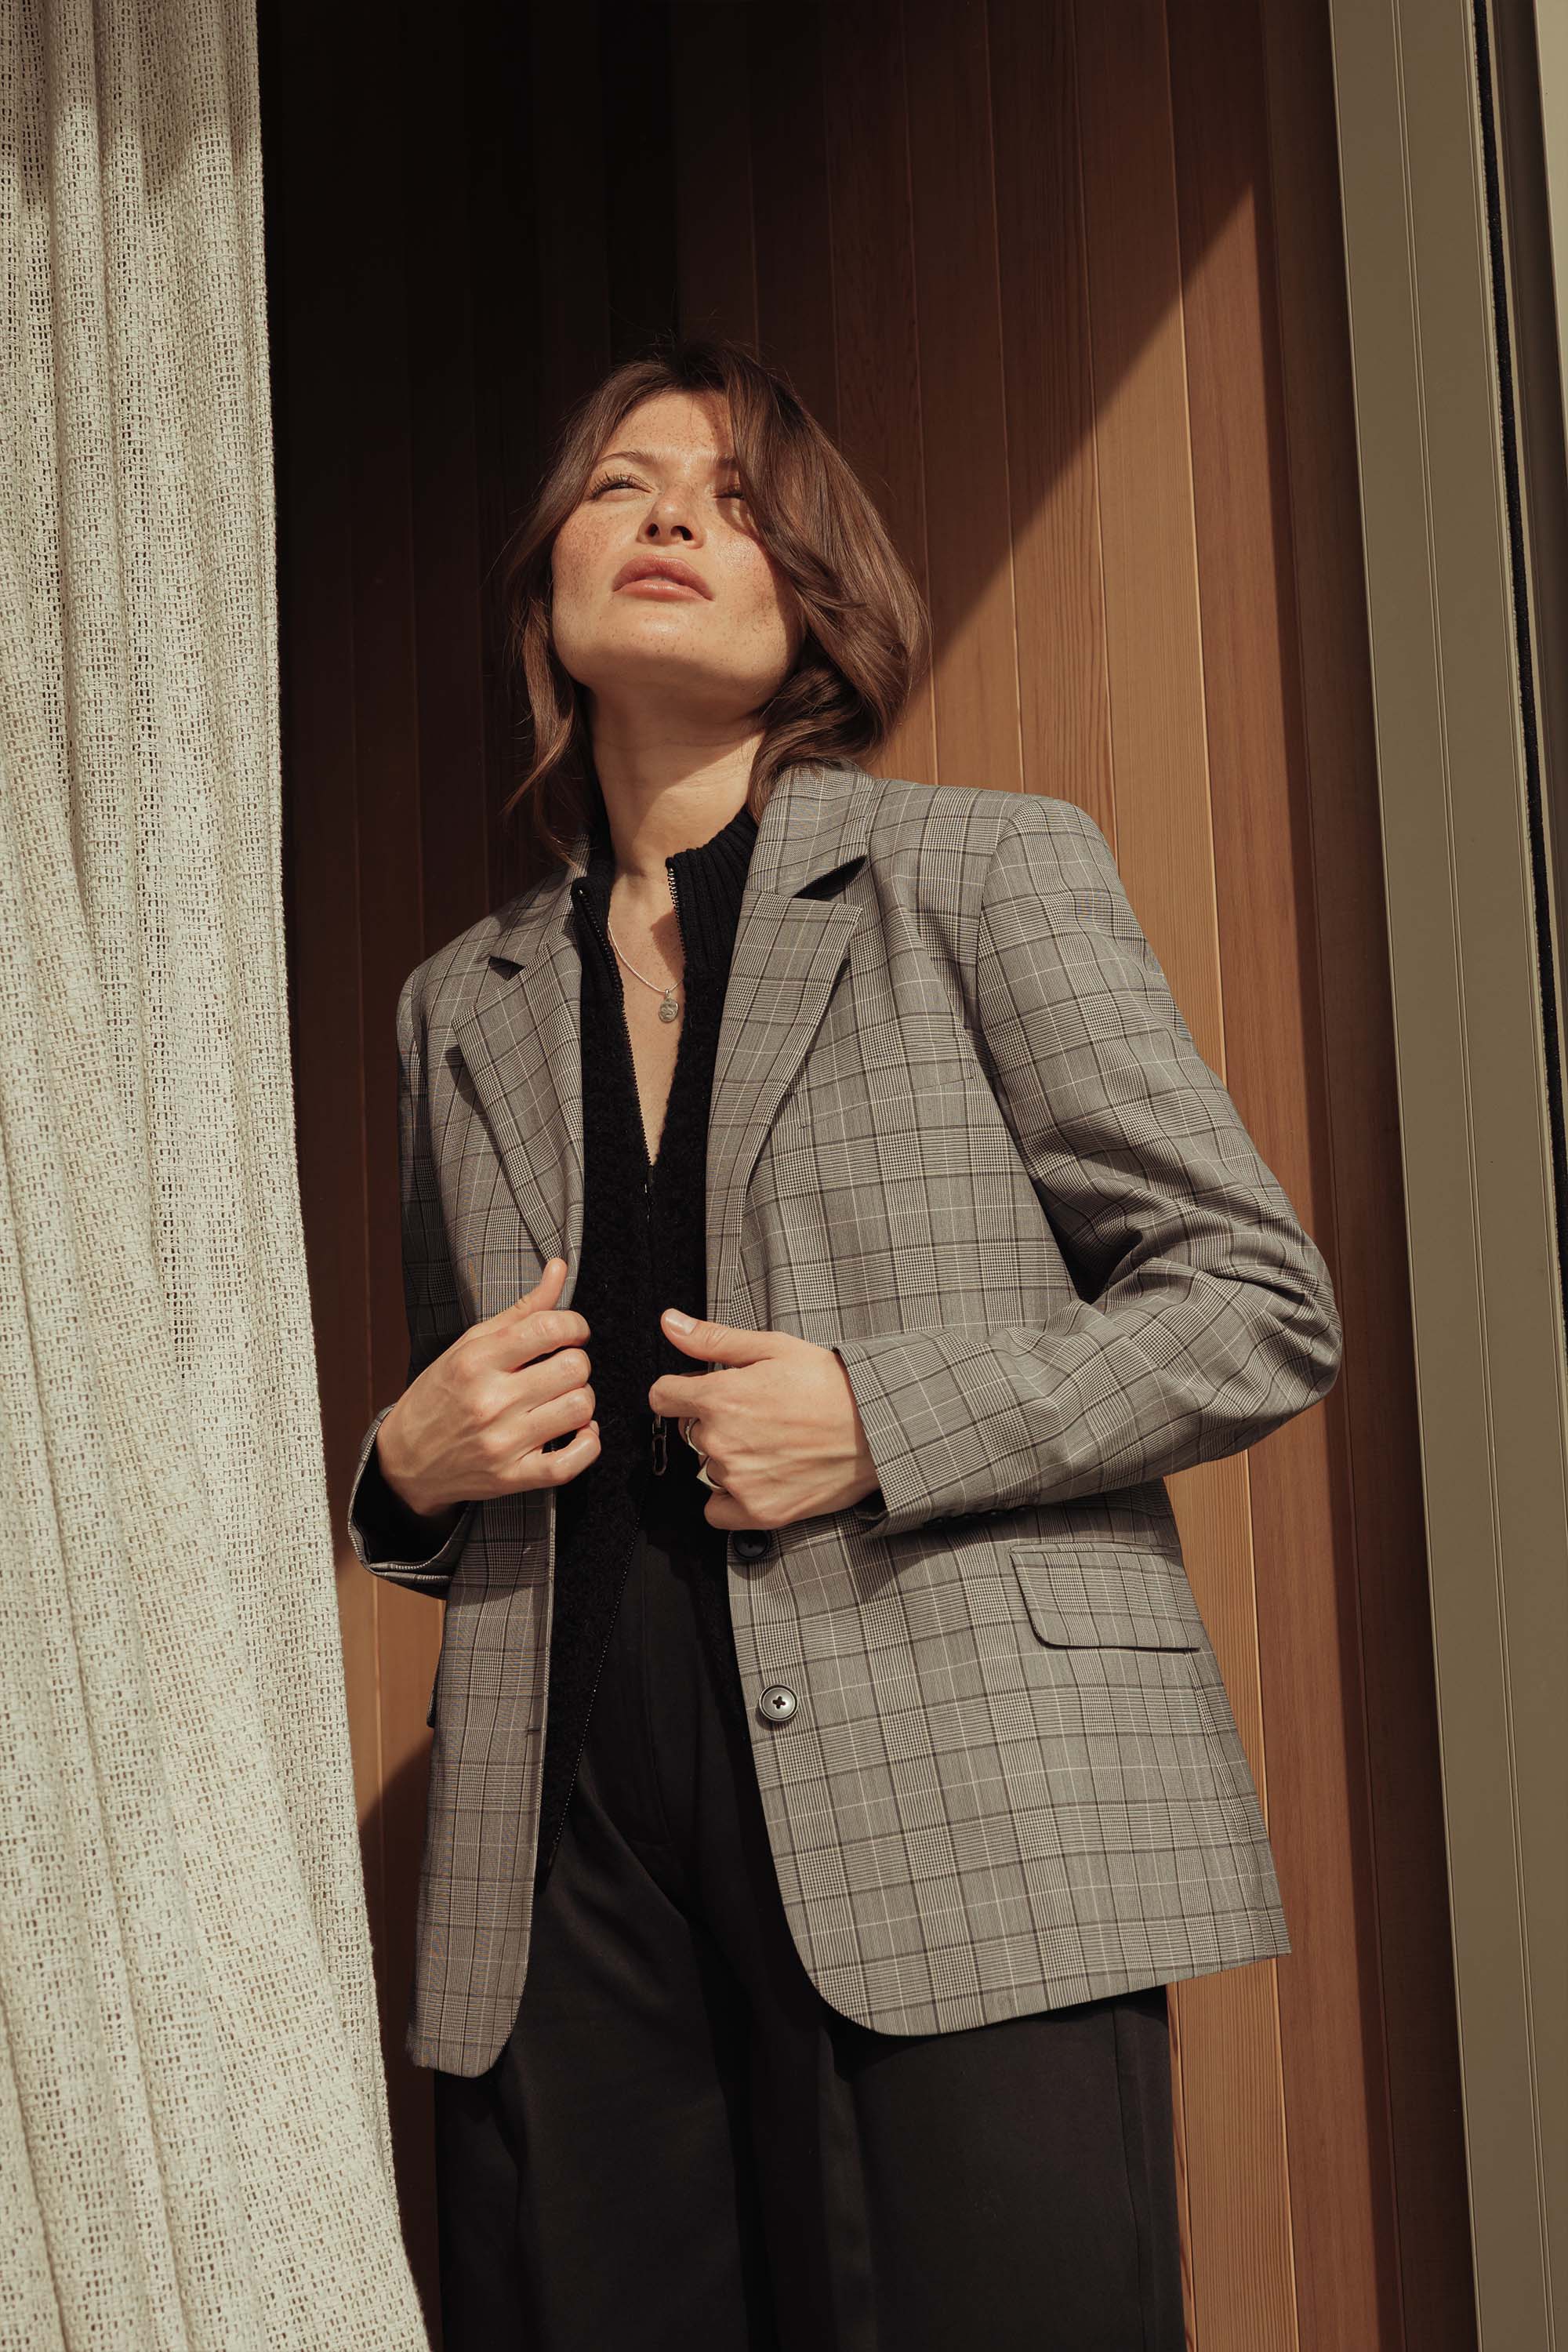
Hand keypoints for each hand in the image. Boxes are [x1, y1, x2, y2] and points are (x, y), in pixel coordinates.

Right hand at [377, 1258, 599, 1517]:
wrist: (406, 1460)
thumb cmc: (441, 1396)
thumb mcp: (470, 1344)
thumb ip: (522, 1309)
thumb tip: (559, 1268)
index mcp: (477, 1361)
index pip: (550, 1328)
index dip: (574, 1325)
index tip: (570, 1332)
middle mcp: (490, 1401)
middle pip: (574, 1367)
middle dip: (577, 1362)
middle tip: (561, 1368)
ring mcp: (503, 1442)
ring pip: (581, 1408)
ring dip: (581, 1400)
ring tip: (562, 1398)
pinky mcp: (513, 1477)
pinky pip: (574, 1461)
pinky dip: (588, 1444)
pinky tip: (579, 1432)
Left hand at [649, 1309, 879, 1529]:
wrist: (877, 1427)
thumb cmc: (831, 1385)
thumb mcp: (773, 1348)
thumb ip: (712, 1339)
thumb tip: (670, 1323)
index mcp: (719, 1398)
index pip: (663, 1396)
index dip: (681, 1390)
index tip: (701, 1392)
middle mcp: (721, 1442)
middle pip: (690, 1430)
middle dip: (714, 1420)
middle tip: (758, 1413)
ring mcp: (738, 1480)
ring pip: (709, 1466)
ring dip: (729, 1456)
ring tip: (771, 1441)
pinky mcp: (758, 1511)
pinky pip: (716, 1510)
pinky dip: (730, 1496)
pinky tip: (760, 1476)